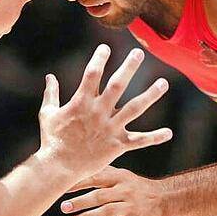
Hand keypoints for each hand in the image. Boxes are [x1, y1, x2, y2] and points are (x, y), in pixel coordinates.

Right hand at [38, 45, 172, 180]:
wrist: (58, 167)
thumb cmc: (51, 140)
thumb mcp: (47, 114)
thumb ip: (51, 94)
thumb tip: (50, 77)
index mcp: (81, 102)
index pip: (92, 74)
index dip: (99, 59)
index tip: (106, 48)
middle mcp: (98, 112)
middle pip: (117, 85)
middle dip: (129, 68)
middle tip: (139, 53)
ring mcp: (110, 128)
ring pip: (135, 108)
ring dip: (151, 95)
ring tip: (163, 83)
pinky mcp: (117, 145)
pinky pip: (139, 141)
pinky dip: (154, 137)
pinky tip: (168, 133)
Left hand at [62, 166, 162, 215]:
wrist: (164, 200)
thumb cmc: (136, 188)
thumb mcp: (122, 176)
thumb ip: (103, 174)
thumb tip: (78, 169)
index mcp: (119, 177)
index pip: (96, 178)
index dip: (79, 183)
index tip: (63, 187)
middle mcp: (124, 190)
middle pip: (100, 196)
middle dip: (81, 202)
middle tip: (64, 207)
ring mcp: (130, 206)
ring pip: (107, 212)